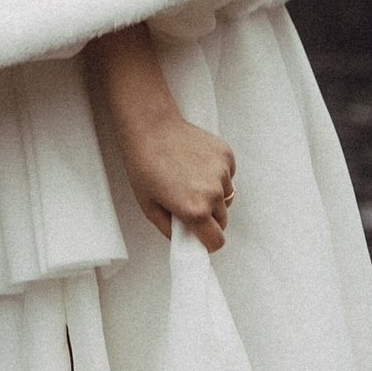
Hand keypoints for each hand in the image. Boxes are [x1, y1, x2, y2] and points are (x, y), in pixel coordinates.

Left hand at [85, 20, 233, 250]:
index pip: (216, 241)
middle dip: (209, 219)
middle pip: (223, 220)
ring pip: (226, 197)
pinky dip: (217, 176)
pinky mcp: (226, 155)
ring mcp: (223, 172)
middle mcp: (213, 193)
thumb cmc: (144, 166)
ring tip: (189, 180)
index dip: (207, 243)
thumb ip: (171, 230)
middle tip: (188, 205)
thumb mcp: (149, 207)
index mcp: (194, 210)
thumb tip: (187, 241)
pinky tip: (196, 164)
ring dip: (213, 196)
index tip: (200, 237)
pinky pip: (228, 176)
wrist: (150, 127)